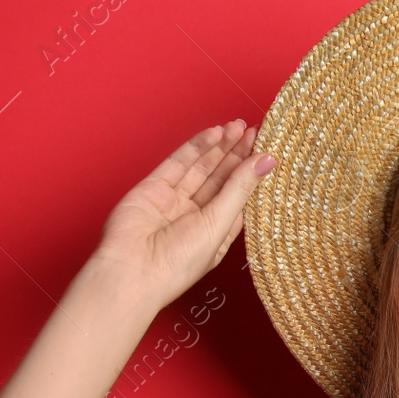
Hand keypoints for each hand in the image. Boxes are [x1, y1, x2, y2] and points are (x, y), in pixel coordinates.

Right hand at [90, 120, 275, 309]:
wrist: (131, 271)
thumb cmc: (177, 263)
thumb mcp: (218, 224)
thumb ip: (240, 189)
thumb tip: (266, 161)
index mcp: (216, 232)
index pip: (238, 196)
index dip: (251, 174)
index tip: (267, 150)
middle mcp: (196, 216)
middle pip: (221, 178)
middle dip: (237, 155)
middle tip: (254, 131)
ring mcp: (174, 200)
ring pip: (201, 168)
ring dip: (220, 147)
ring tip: (238, 127)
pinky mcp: (153, 188)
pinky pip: (179, 163)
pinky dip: (197, 147)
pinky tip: (215, 134)